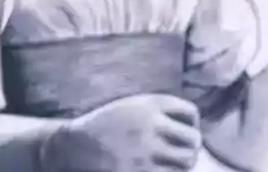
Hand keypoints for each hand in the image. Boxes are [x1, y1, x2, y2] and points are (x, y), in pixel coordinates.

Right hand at [41, 94, 200, 171]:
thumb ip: (157, 112)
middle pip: (193, 139)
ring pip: (186, 161)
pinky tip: (158, 169)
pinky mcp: (141, 171)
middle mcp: (150, 123)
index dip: (192, 124)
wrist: (74, 145)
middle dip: (190, 147)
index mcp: (148, 104)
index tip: (184, 131)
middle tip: (182, 153)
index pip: (190, 112)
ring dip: (182, 164)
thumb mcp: (129, 107)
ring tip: (171, 163)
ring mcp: (146, 149)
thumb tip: (191, 129)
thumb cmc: (104, 126)